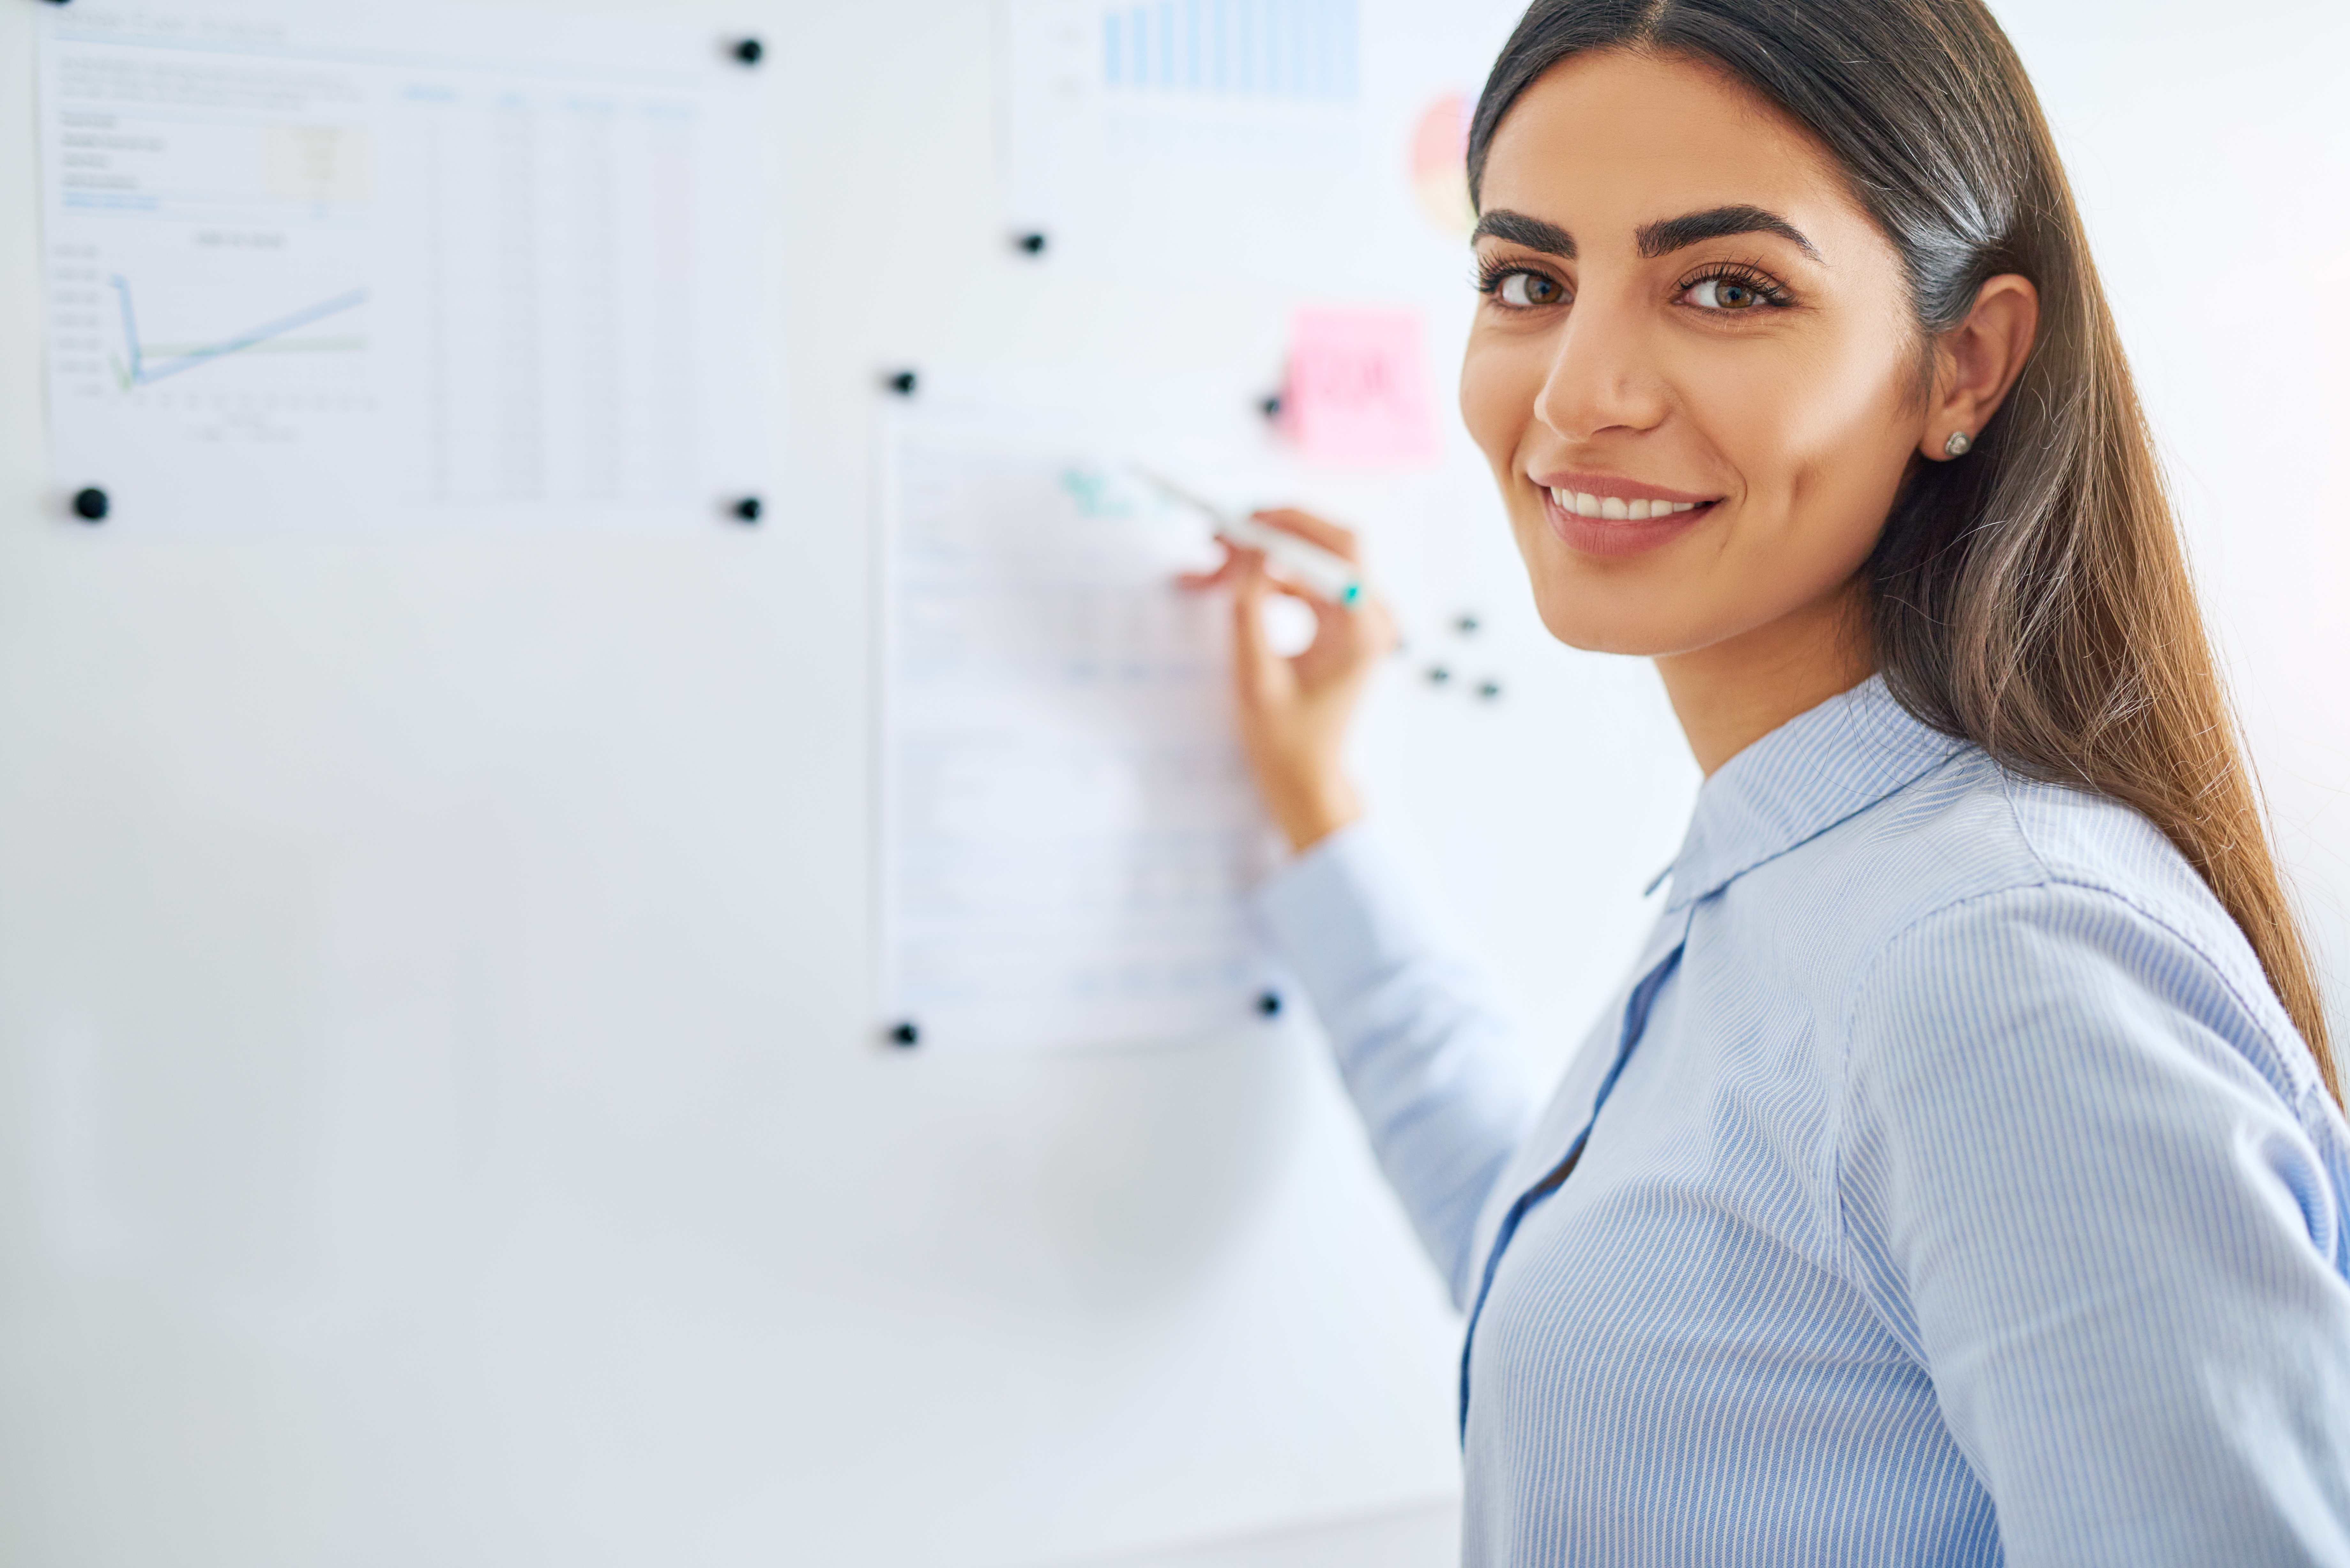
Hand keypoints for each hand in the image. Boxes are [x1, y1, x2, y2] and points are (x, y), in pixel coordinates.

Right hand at [1179, 509, 1396, 852]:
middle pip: (1325, 543)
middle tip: (1219, 536)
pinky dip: (1262, 581)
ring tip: (1208, 566)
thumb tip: (1246, 549)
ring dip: (1258, 559)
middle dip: (1270, 533)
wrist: (1305, 778)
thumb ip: (1249, 608)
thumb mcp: (1255, 675)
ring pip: (1306, 561)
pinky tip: (1220, 585)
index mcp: (1361, 629)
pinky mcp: (1338, 624)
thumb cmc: (1284, 740)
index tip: (1239, 525)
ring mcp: (1356, 618)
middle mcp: (1369, 617)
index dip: (1288, 524)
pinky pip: (1300, 584)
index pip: (1337, 548)